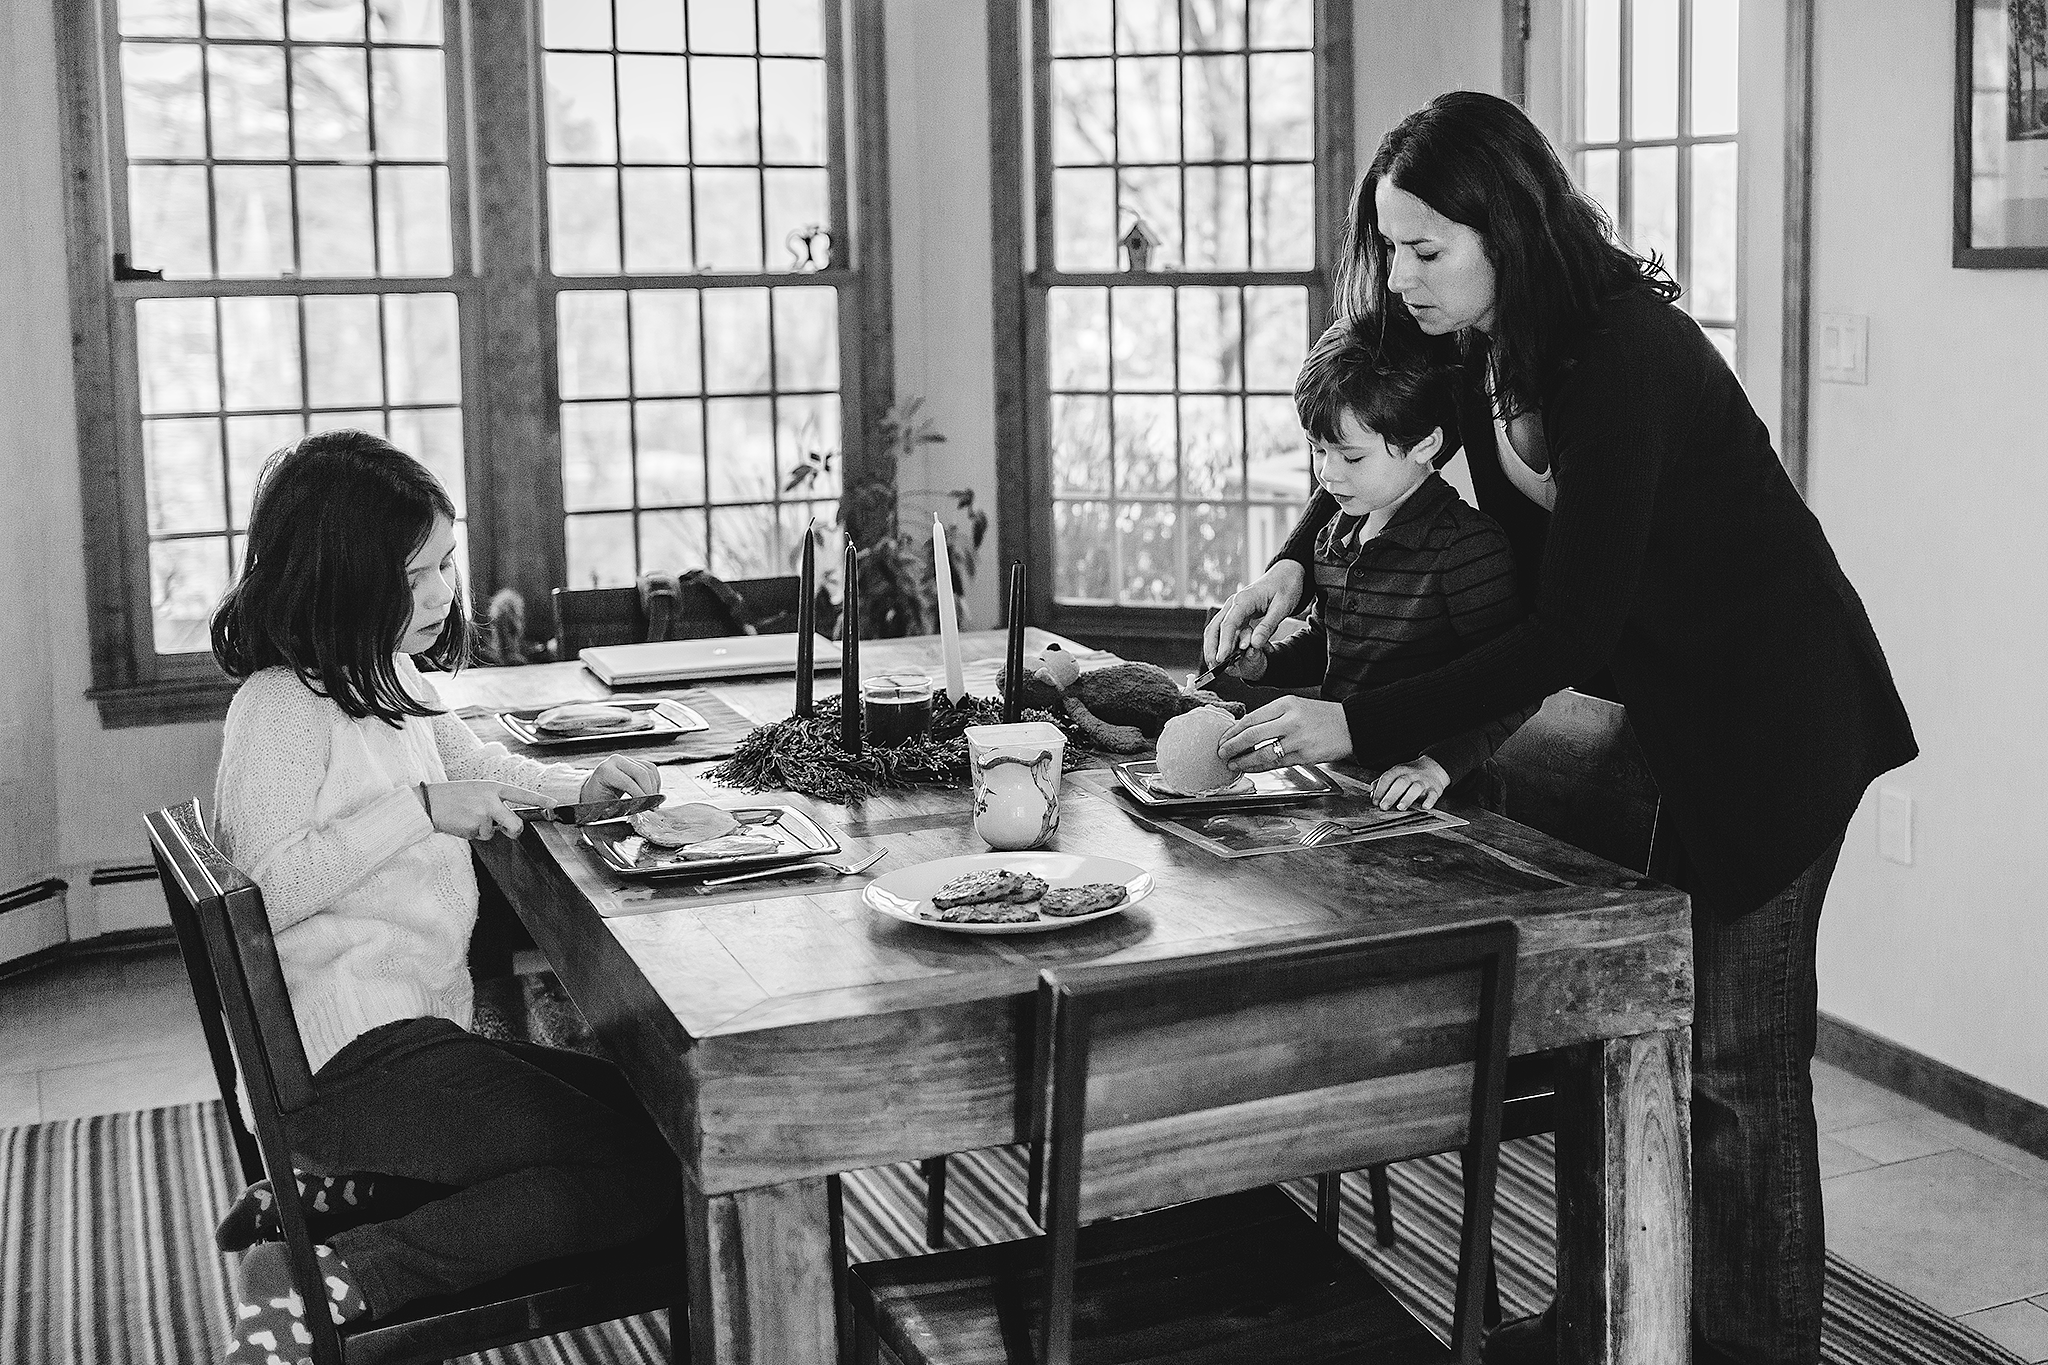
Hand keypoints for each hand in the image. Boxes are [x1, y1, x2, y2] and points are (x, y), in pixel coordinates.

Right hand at [422, 781, 547, 840]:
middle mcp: (491, 800)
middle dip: (515, 831)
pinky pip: (480, 836)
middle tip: (510, 831)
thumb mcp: (477, 791)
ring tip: (467, 818)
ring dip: (483, 830)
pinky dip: (472, 833)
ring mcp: (483, 814)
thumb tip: (507, 821)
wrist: (429, 802)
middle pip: (515, 822)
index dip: (539, 799)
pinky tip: (461, 822)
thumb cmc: (452, 796)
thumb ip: (494, 802)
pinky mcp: (473, 827)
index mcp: (493, 788)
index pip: (521, 794)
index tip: (554, 804)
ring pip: (494, 832)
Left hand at [579, 754, 661, 805]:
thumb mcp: (604, 805)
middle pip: (642, 773)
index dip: (641, 796)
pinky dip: (655, 781)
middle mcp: (616, 761)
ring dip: (654, 787)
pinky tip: (653, 793)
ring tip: (653, 802)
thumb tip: (642, 808)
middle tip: (654, 806)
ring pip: (649, 770)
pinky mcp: (634, 761)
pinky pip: (651, 769)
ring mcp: (626, 759)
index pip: (628, 782)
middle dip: (650, 792)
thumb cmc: (596, 800)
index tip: (649, 808)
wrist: (592, 791)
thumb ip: (622, 805)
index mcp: (605, 770)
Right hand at [1202, 561, 1305, 668]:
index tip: (1222, 659)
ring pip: (1216, 628)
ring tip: (1216, 664)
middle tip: (1214, 666)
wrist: (1286, 573)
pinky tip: (1225, 655)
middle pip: (1215, 627)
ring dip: (1214, 646)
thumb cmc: (1286, 587)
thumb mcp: (1282, 607)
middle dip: (1212, 647)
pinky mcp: (1237, 613)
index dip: (1224, 643)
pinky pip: (1225, 629)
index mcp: (1243, 600)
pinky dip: (1222, 642)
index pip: (1228, 624)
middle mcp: (1233, 604)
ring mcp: (1233, 608)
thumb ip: (1268, 626)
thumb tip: (1254, 645)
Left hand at [1217, 695, 1353, 771]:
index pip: (1251, 718)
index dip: (1233, 730)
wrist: (1351, 724)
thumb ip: (1272, 716)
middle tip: (1221, 753)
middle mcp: (1291, 720)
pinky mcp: (1306, 756)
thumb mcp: (1295, 706)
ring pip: (1263, 752)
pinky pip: (1277, 763)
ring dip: (1244, 761)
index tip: (1223, 738)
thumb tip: (1244, 730)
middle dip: (1232, 746)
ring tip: (1233, 764)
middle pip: (1252, 735)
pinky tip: (1252, 768)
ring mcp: (1298, 739)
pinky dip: (1261, 767)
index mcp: (1286, 704)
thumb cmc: (1321, 716)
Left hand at [1369, 757, 1449, 810]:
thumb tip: (1372, 793)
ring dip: (1407, 798)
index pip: (1388, 777)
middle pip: (1401, 783)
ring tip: (1400, 807)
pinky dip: (1429, 801)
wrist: (1434, 768)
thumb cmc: (1411, 774)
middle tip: (1383, 806)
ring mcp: (1424, 782)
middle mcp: (1412, 775)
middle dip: (1391, 795)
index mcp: (1400, 770)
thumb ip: (1383, 782)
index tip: (1375, 801)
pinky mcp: (1435, 789)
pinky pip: (1433, 794)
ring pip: (1416, 788)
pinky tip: (1424, 807)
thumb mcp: (1396, 773)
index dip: (1380, 789)